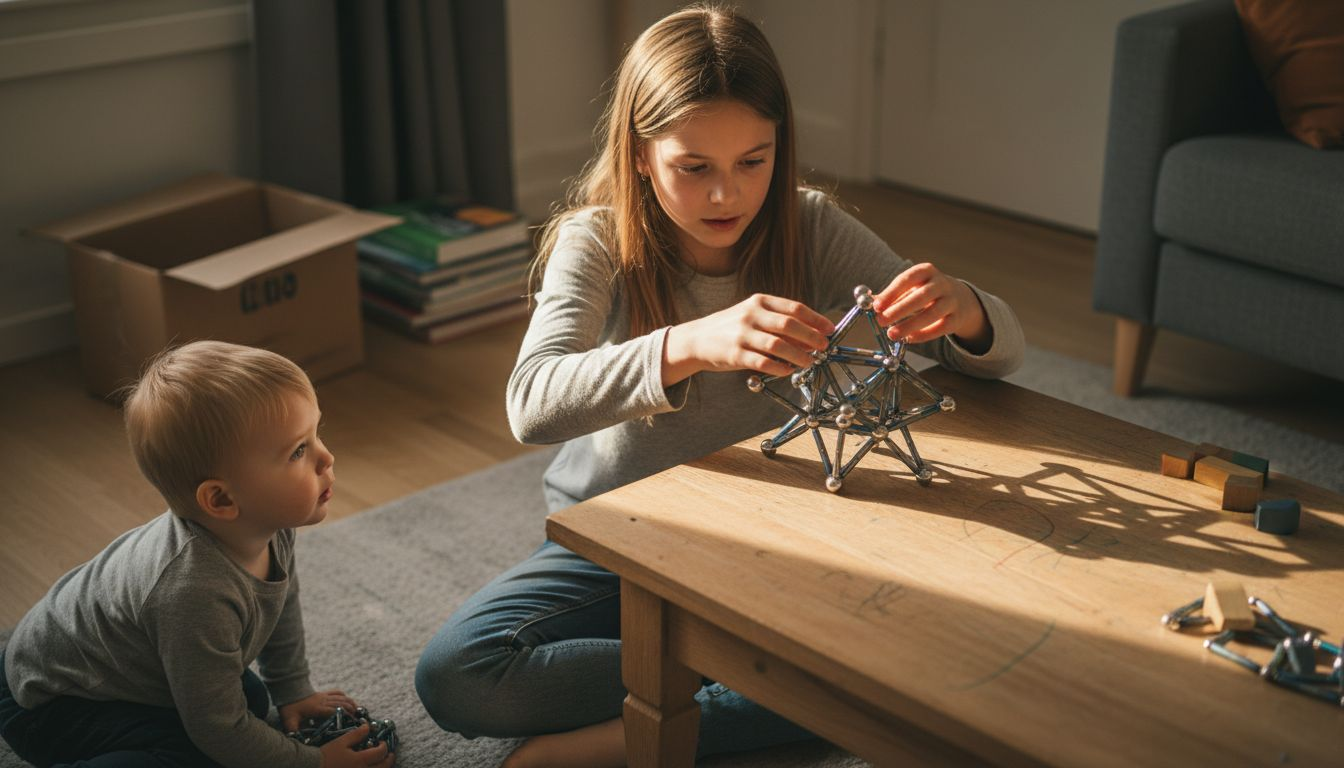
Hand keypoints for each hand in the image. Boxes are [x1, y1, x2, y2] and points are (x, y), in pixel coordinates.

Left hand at [279, 689, 358, 733]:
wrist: (288, 692)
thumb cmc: (289, 708)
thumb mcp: (290, 721)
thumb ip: (293, 730)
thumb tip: (297, 738)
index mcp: (317, 708)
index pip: (334, 710)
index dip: (344, 714)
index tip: (352, 719)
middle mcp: (322, 701)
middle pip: (341, 703)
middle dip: (351, 709)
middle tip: (358, 716)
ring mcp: (323, 696)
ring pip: (341, 697)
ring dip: (350, 702)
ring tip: (357, 708)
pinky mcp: (323, 693)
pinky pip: (336, 692)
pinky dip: (343, 695)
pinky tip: (348, 699)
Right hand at [318, 724, 394, 766]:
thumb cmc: (326, 755)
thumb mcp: (341, 742)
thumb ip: (356, 734)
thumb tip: (368, 727)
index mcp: (360, 760)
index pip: (381, 753)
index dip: (384, 746)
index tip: (382, 742)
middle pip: (384, 767)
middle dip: (389, 759)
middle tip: (390, 754)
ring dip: (382, 767)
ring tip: (381, 761)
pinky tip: (370, 766)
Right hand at [663, 293, 833, 383]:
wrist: (697, 339)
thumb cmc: (732, 328)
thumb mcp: (754, 317)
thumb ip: (780, 324)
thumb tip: (812, 337)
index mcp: (759, 301)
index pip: (794, 308)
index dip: (815, 319)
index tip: (830, 329)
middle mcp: (750, 315)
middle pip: (789, 325)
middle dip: (811, 337)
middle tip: (823, 347)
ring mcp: (741, 334)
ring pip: (778, 345)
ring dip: (799, 355)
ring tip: (810, 362)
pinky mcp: (734, 354)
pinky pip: (763, 362)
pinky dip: (779, 368)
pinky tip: (788, 371)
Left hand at [874, 263, 990, 352]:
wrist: (959, 299)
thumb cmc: (925, 293)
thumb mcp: (910, 288)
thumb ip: (891, 296)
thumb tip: (867, 303)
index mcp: (926, 271)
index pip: (908, 279)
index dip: (891, 293)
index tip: (876, 306)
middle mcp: (942, 283)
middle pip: (921, 296)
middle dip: (899, 309)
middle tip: (881, 321)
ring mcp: (952, 300)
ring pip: (933, 313)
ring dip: (910, 324)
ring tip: (892, 334)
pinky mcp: (957, 318)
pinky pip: (941, 327)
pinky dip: (924, 334)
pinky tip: (909, 339)